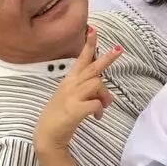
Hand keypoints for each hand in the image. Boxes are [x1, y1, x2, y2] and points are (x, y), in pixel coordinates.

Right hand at [34, 27, 120, 152]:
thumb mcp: (70, 97)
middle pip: (92, 68)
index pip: (80, 59)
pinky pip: (96, 104)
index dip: (88, 45)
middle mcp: (70, 85)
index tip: (93, 30)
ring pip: (97, 84)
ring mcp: (71, 97)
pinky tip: (96, 117)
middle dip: (107, 58)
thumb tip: (103, 93)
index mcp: (69, 81)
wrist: (47, 135)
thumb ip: (86, 91)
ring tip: (103, 107)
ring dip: (105, 96)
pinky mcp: (74, 110)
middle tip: (119, 49)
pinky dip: (100, 110)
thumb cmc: (60, 116)